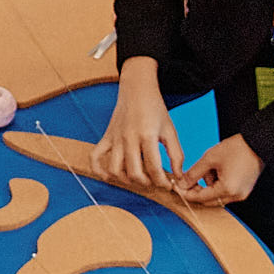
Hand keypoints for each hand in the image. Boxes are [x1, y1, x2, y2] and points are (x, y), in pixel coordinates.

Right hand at [95, 62, 183, 190]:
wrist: (137, 89)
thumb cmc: (155, 109)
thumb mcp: (170, 131)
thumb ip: (176, 155)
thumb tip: (179, 177)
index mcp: (147, 136)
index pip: (153, 168)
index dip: (162, 182)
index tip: (168, 185)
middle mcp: (128, 138)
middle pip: (134, 173)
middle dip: (146, 183)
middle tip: (154, 181)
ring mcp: (114, 138)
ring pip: (114, 169)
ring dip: (126, 180)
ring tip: (138, 178)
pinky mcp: (106, 137)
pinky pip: (95, 157)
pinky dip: (99, 170)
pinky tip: (111, 176)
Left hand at [177, 133, 262, 205]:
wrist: (258, 143)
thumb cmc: (236, 149)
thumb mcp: (210, 159)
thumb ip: (193, 173)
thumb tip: (182, 184)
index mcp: (227, 189)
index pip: (200, 198)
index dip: (186, 193)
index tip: (177, 187)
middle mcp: (236, 196)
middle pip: (208, 200)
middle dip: (197, 190)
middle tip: (188, 178)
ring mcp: (241, 194)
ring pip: (216, 196)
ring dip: (209, 185)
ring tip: (212, 166)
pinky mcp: (244, 190)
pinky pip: (226, 192)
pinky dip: (218, 183)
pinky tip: (219, 169)